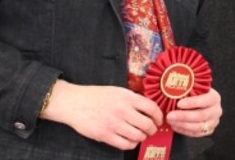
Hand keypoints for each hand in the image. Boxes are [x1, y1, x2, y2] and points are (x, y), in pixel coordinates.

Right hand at [42, 80, 162, 150]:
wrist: (75, 102)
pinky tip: (130, 140)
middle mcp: (122, 110)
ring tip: (140, 135)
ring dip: (142, 137)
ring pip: (138, 136)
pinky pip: (125, 144)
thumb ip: (133, 99)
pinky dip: (131, 144)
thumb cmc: (97, 96)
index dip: (159, 116)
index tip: (159, 120)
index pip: (152, 108)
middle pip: (147, 124)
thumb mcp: (118, 91)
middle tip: (151, 129)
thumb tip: (149, 109)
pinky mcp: (105, 135)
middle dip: (152, 129)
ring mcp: (113, 124)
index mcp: (127, 98)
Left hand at [166, 87, 221, 137]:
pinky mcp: (208, 131)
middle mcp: (216, 110)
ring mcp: (213, 122)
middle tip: (169, 116)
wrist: (200, 103)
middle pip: (201, 115)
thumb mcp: (193, 88)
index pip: (205, 100)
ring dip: (182, 125)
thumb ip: (187, 89)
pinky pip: (196, 133)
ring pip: (198, 127)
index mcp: (214, 97)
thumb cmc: (194, 93)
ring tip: (170, 121)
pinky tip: (174, 126)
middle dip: (183, 116)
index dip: (192, 103)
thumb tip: (173, 90)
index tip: (179, 104)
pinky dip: (184, 131)